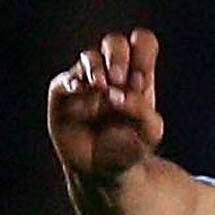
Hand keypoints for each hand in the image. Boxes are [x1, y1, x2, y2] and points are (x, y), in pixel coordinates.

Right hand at [48, 28, 165, 180]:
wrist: (105, 172)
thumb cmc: (131, 148)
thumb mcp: (150, 132)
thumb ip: (143, 110)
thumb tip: (116, 94)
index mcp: (136, 75)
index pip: (141, 43)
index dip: (143, 53)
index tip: (141, 80)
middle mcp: (110, 73)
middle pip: (114, 43)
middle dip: (118, 56)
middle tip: (120, 79)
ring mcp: (86, 82)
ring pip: (90, 57)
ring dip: (97, 68)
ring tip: (102, 86)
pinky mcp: (64, 95)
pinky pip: (65, 80)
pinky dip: (73, 82)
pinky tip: (80, 88)